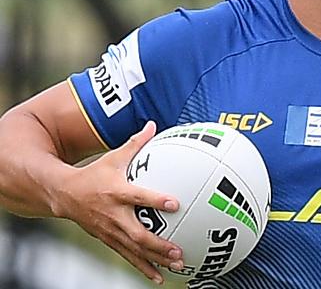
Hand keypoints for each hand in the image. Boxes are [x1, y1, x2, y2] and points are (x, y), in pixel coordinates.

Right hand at [51, 122, 182, 284]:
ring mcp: (110, 230)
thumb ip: (136, 143)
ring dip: (156, 259)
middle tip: (178, 250)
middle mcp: (113, 215)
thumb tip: (153, 124)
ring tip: (177, 265)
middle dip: (158, 244)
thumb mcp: (114, 157)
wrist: (64, 194)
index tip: (175, 203)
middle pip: (137, 233)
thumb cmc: (94, 173)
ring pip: (134, 249)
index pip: (138, 196)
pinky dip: (144, 267)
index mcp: (116, 192)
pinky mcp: (108, 240)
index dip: (155, 200)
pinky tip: (160, 277)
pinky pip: (128, 256)